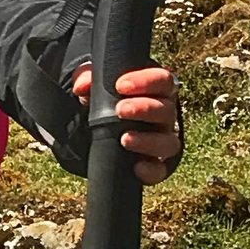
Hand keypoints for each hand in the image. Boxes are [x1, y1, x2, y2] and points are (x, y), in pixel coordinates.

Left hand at [71, 62, 182, 184]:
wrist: (100, 127)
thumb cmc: (108, 98)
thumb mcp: (97, 84)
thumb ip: (88, 78)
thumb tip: (81, 87)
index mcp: (156, 90)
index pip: (161, 80)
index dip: (145, 81)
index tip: (120, 85)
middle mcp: (164, 115)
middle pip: (166, 110)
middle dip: (144, 108)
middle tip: (121, 110)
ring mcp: (162, 140)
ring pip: (169, 142)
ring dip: (148, 140)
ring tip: (125, 139)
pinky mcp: (155, 164)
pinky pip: (160, 170)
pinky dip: (151, 170)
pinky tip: (137, 168)